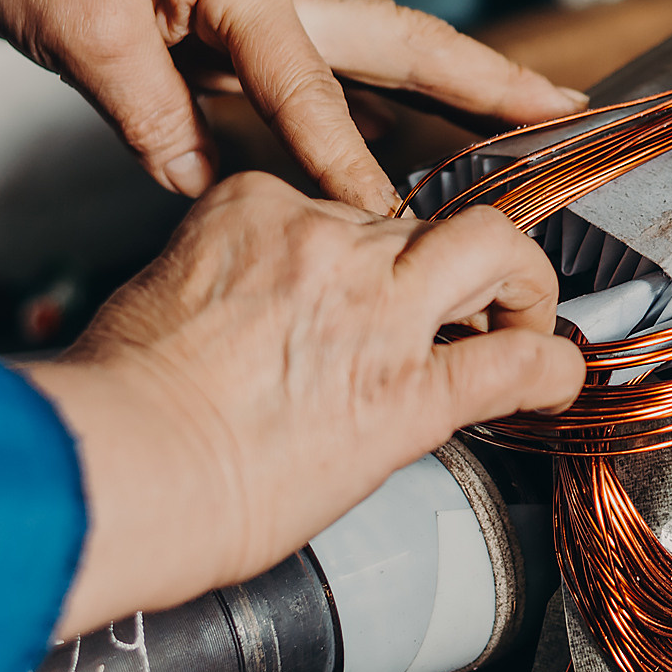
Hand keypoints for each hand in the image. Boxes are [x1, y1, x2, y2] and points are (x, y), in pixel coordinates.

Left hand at [0, 0, 584, 214]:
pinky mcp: (227, 41)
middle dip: (487, 83)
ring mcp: (254, 15)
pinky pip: (322, 88)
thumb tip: (208, 185)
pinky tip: (403, 155)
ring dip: (448, 100)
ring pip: (374, 65)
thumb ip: (150, 113)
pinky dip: (373, 120)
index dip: (352, 161)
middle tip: (568, 113)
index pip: (317, 86)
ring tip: (522, 132)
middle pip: (404, 46)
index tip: (391, 224)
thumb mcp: (80, 33)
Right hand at [22, 174, 582, 635]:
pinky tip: (557, 384)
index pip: (340, 206)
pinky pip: (513, 362)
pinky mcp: (410, 392)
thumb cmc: (114, 405)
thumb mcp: (158, 296)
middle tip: (463, 301)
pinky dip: (551, 370)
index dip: (367, 253)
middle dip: (450, 260)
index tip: (366, 293)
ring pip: (493, 248)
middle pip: (422, 220)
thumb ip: (223, 285)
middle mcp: (325, 243)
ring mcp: (377, 311)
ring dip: (522, 282)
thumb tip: (248, 318)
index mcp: (255, 211)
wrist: (117, 465)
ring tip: (525, 320)